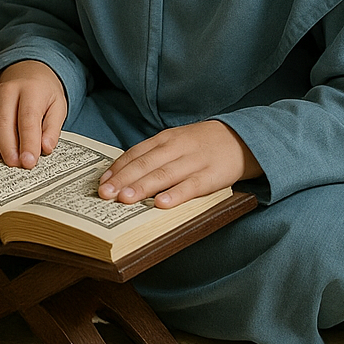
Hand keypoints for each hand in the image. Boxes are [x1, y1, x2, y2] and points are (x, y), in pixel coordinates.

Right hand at [0, 60, 66, 168]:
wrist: (29, 77)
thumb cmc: (43, 97)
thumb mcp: (58, 109)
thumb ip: (52, 129)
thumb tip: (45, 147)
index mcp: (30, 90)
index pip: (28, 119)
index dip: (28, 142)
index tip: (29, 162)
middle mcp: (7, 90)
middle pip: (3, 122)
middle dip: (8, 147)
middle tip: (14, 164)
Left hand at [97, 120, 259, 207]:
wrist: (242, 139)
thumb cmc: (200, 145)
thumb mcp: (175, 143)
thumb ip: (153, 156)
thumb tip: (124, 176)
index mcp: (165, 139)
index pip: (136, 153)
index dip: (117, 168)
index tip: (101, 182)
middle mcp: (177, 148)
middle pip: (145, 164)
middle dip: (122, 179)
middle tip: (104, 193)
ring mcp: (194, 161)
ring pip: (164, 175)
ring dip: (142, 187)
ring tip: (124, 199)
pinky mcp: (212, 176)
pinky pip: (191, 186)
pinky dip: (175, 195)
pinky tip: (160, 204)